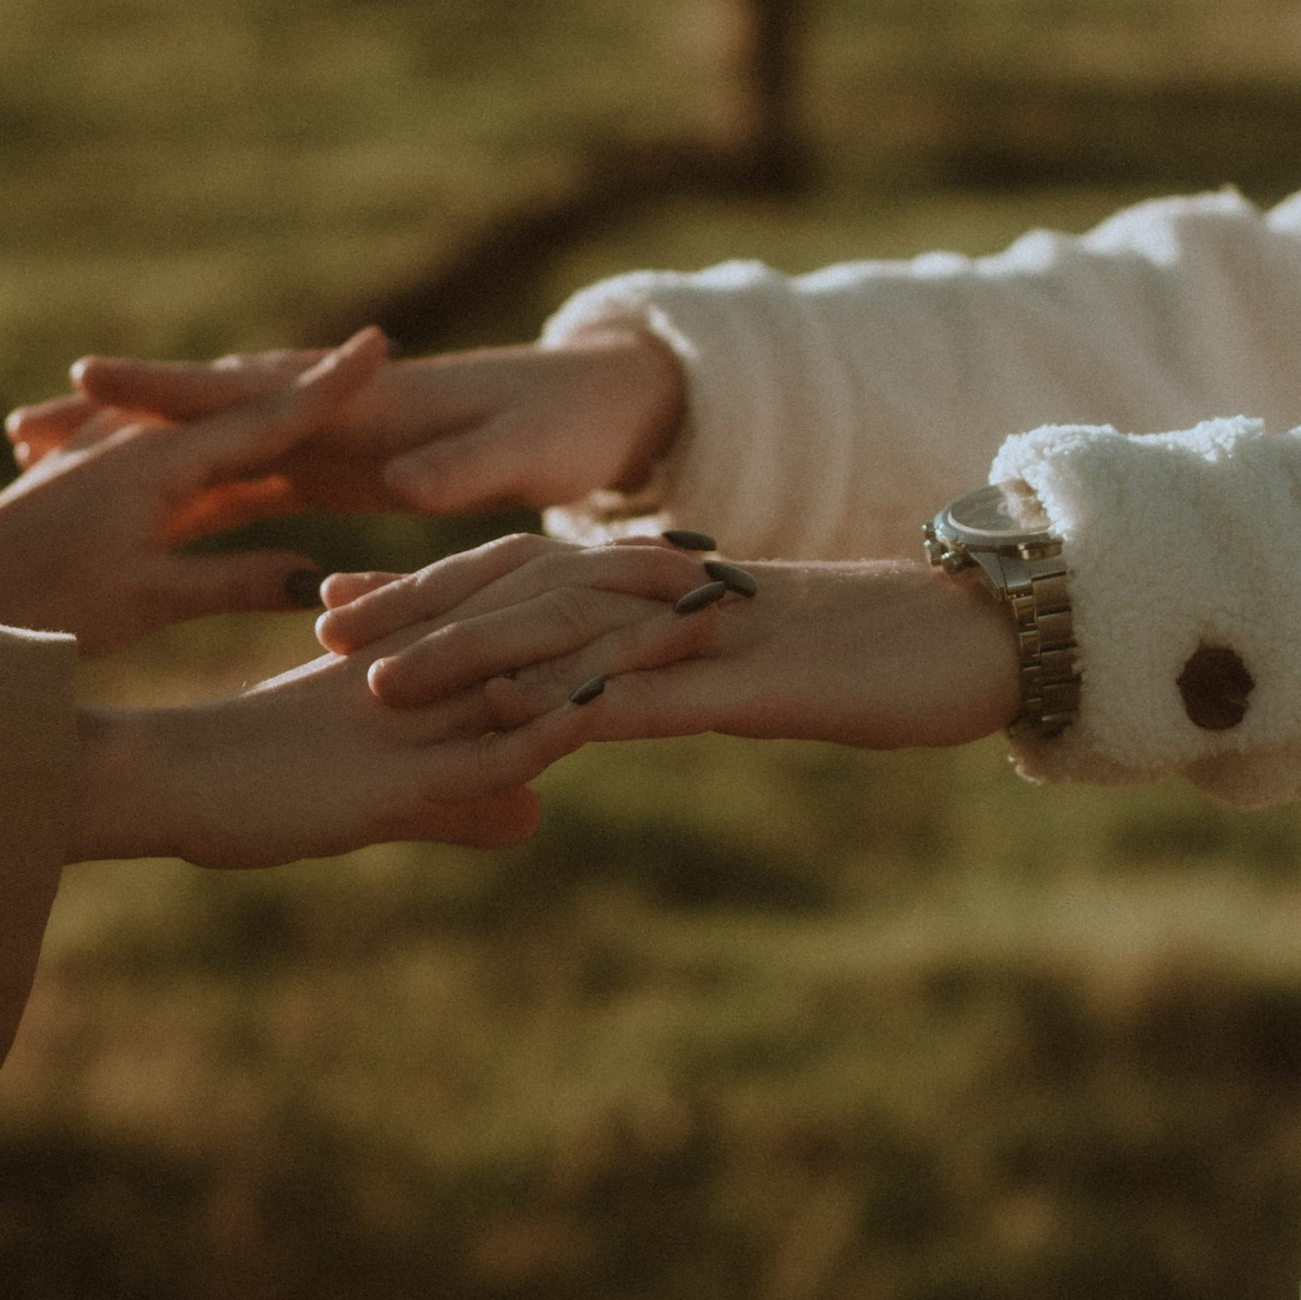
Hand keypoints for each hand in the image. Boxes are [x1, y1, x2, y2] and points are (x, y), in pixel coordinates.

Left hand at [0, 334, 389, 655]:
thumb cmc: (44, 603)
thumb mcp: (150, 600)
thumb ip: (238, 583)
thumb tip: (317, 578)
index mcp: (166, 463)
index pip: (274, 417)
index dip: (332, 385)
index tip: (382, 344)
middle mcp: (137, 441)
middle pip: (239, 409)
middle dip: (302, 389)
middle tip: (364, 361)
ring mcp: (103, 451)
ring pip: (193, 422)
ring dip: (246, 410)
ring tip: (295, 392)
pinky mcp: (75, 474)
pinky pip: (152, 443)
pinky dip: (189, 437)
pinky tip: (182, 440)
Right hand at [7, 327, 684, 519]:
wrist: (602, 408)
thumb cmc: (570, 427)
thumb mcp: (522, 456)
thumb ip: (465, 472)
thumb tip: (407, 487)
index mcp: (369, 411)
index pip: (249, 392)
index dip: (167, 384)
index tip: (88, 374)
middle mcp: (336, 417)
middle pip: (206, 410)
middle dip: (115, 415)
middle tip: (21, 427)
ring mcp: (332, 441)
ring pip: (211, 442)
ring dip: (132, 449)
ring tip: (36, 462)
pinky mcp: (342, 469)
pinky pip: (243, 477)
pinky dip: (183, 489)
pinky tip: (134, 519)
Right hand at [63, 535, 707, 860]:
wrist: (154, 782)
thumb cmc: (252, 787)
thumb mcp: (377, 802)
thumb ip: (458, 806)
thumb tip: (530, 824)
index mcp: (420, 659)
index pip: (530, 608)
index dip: (609, 584)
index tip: (686, 561)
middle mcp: (423, 670)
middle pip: (549, 615)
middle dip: (639, 589)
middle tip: (727, 561)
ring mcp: (407, 716)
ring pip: (531, 671)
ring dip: (621, 644)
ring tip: (706, 616)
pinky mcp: (385, 777)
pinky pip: (480, 753)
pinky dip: (545, 728)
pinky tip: (608, 709)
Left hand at [335, 544, 1022, 752]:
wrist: (985, 640)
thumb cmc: (876, 659)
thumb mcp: (753, 669)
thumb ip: (675, 676)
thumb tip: (602, 701)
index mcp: (667, 587)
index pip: (523, 574)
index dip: (427, 587)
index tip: (335, 600)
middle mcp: (675, 597)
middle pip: (520, 591)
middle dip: (413, 608)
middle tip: (314, 622)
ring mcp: (713, 636)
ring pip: (567, 636)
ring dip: (465, 658)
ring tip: (374, 683)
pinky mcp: (757, 682)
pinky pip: (653, 693)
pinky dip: (576, 705)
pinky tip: (511, 725)